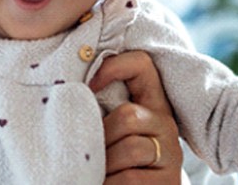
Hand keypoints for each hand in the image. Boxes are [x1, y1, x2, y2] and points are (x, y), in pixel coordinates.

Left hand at [89, 50, 182, 183]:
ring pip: (130, 149)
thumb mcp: (108, 132)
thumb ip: (100, 111)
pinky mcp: (169, 181)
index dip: (114, 67)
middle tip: (90, 152)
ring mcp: (171, 155)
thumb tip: (66, 92)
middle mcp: (166, 125)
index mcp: (149, 104)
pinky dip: (108, 183)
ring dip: (103, 164)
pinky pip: (130, 178)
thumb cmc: (112, 161)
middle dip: (102, 137)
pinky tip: (103, 183)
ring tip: (96, 172)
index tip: (89, 85)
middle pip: (129, 115)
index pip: (142, 65)